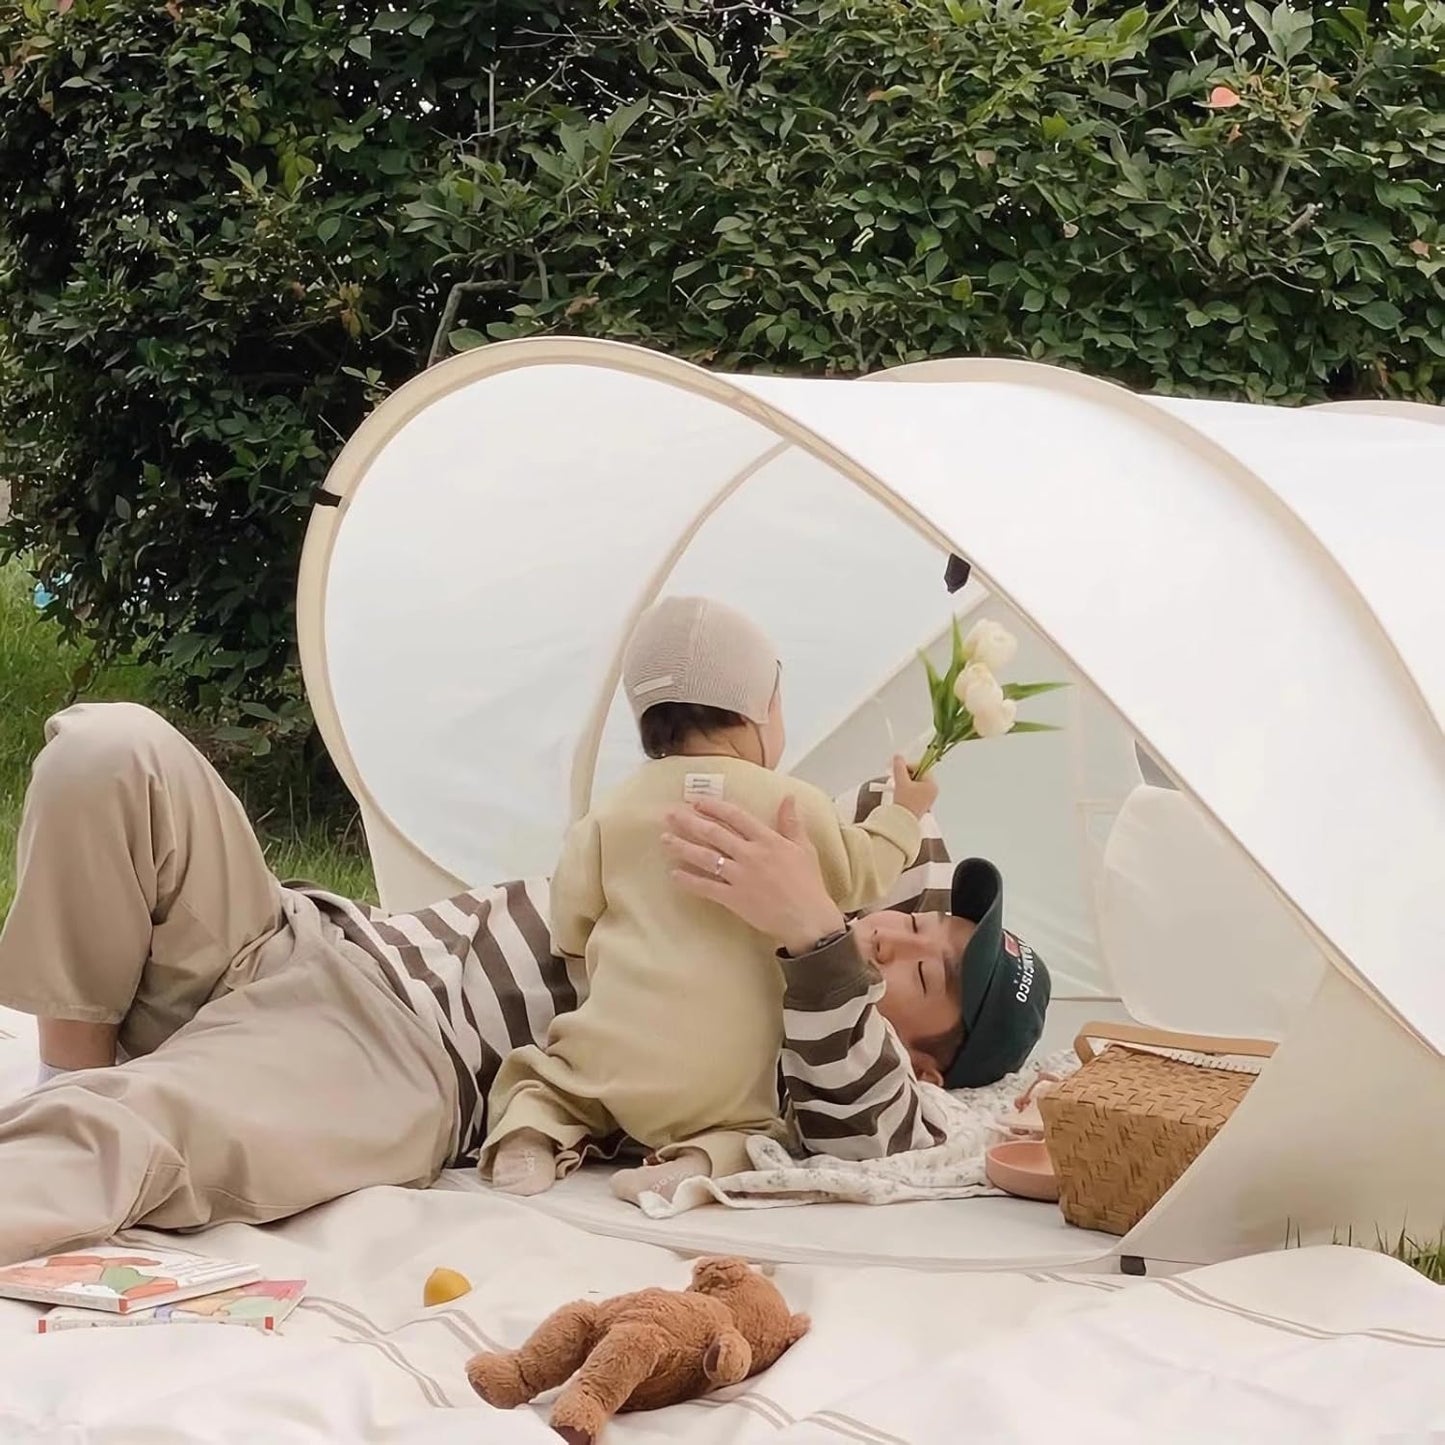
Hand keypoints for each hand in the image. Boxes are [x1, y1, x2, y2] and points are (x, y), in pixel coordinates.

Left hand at [661, 796, 844, 954]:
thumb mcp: (804, 848)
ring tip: (665, 839)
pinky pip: (707, 887)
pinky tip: (674, 875)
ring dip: (683, 847)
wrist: (808, 919)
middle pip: (714, 833)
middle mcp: (750, 854)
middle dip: (689, 822)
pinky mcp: (734, 898)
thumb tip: (788, 797)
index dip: (714, 807)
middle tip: (669, 814)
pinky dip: (689, 881)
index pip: (735, 816)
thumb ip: (792, 822)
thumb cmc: (808, 883)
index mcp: (767, 840)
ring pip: (706, 857)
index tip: (697, 802)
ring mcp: (740, 877)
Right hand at [890, 754, 937, 818]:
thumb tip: (898, 757)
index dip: (908, 766)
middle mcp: (933, 790)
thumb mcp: (901, 782)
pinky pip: (916, 791)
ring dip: (906, 782)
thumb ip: (899, 767)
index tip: (898, 769)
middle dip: (906, 775)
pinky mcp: (923, 803)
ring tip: (898, 787)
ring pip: (916, 783)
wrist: (903, 822)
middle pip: (919, 775)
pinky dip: (908, 790)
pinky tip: (901, 793)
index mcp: (932, 784)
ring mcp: (928, 797)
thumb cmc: (905, 804)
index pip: (921, 767)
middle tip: (896, 778)